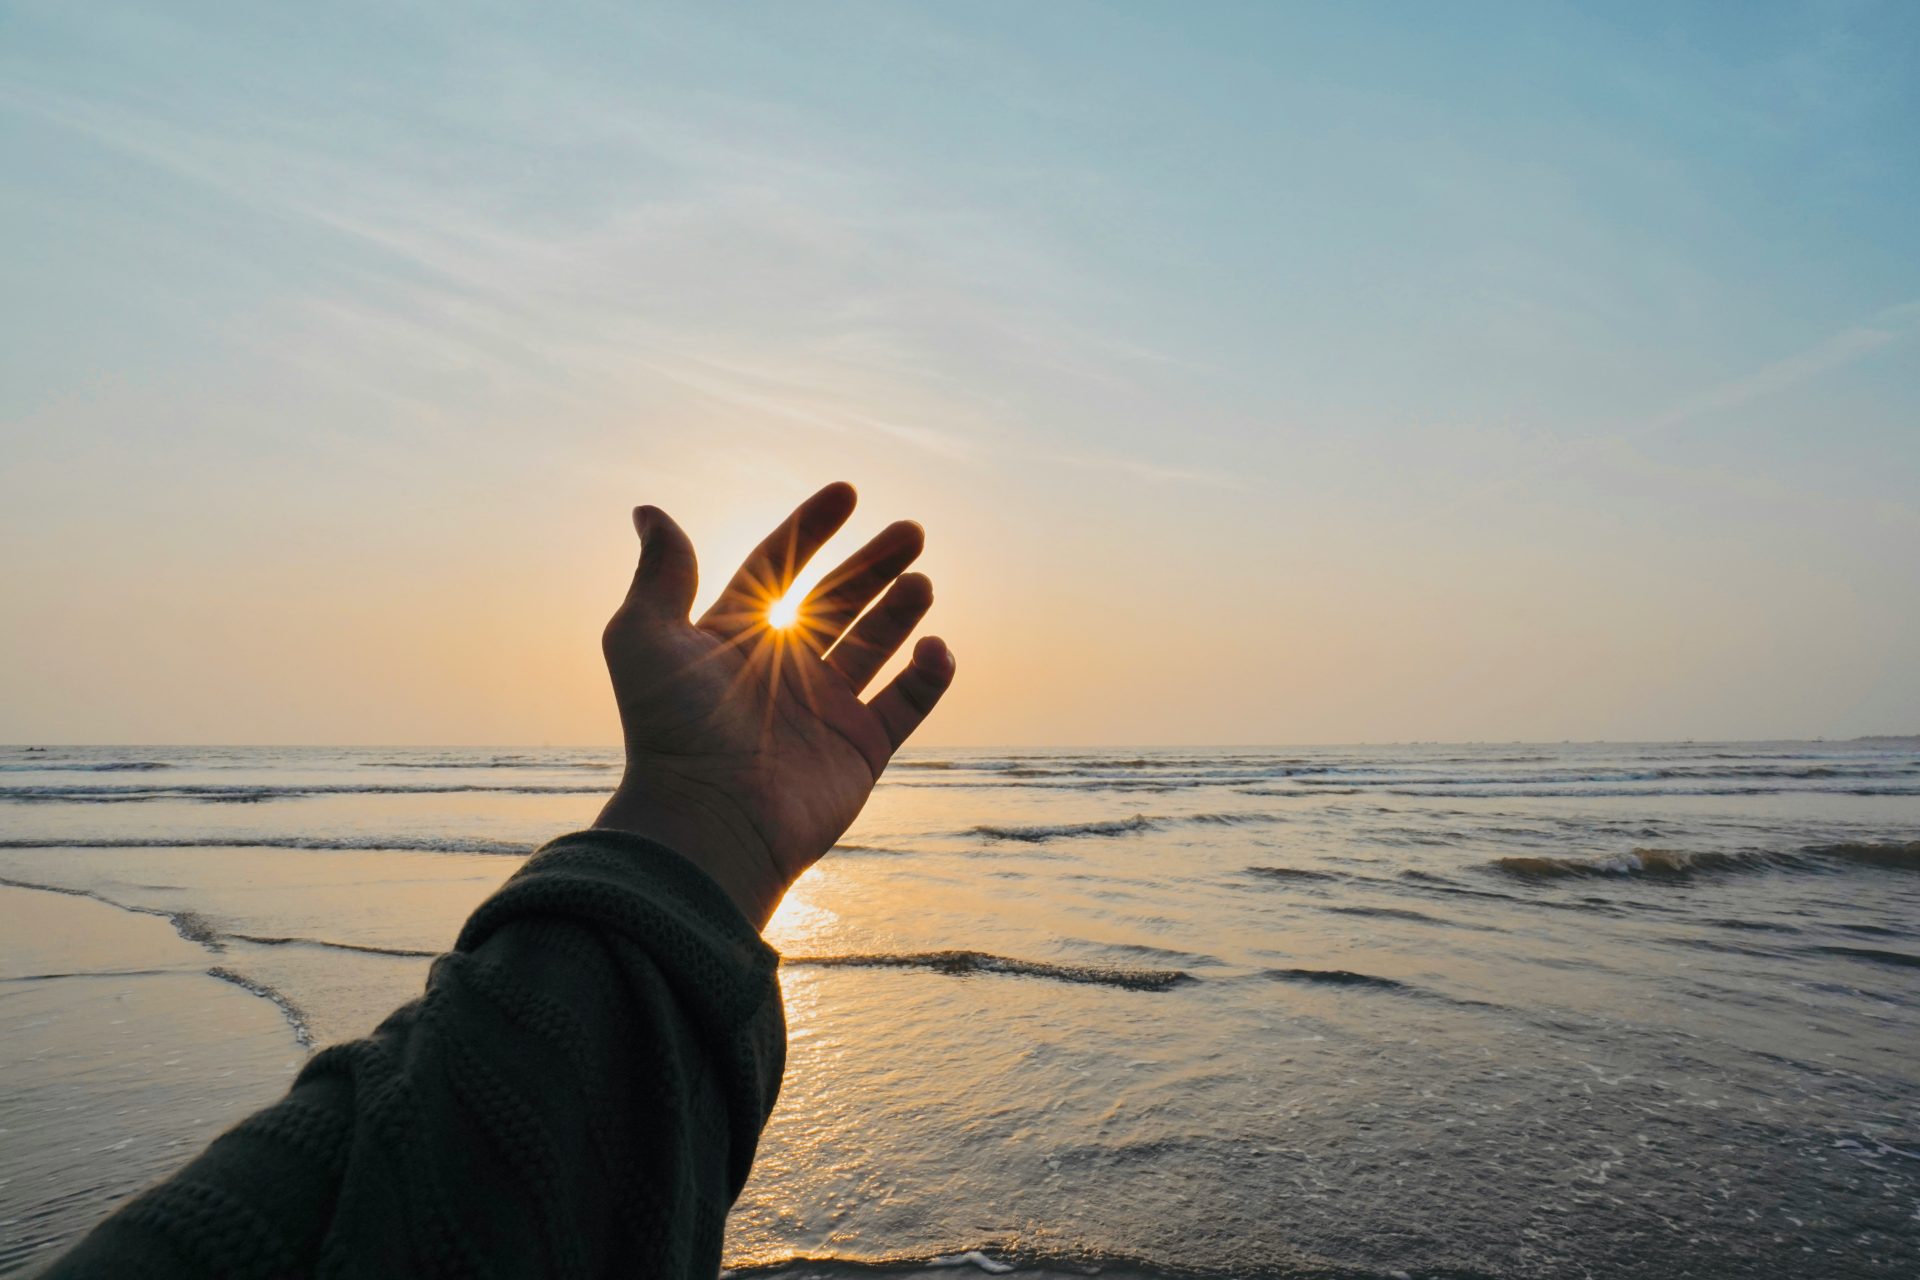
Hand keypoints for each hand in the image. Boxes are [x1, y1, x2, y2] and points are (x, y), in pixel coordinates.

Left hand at [594, 482, 955, 926]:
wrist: (708, 821)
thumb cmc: (670, 729)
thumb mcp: (644, 636)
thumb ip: (661, 572)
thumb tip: (647, 510)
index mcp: (733, 639)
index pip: (777, 569)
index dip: (810, 529)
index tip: (846, 492)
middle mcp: (781, 671)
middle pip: (837, 602)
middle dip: (873, 565)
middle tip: (912, 531)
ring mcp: (824, 711)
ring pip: (875, 646)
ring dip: (901, 611)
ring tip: (921, 581)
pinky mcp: (860, 751)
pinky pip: (906, 704)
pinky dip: (928, 676)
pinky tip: (935, 648)